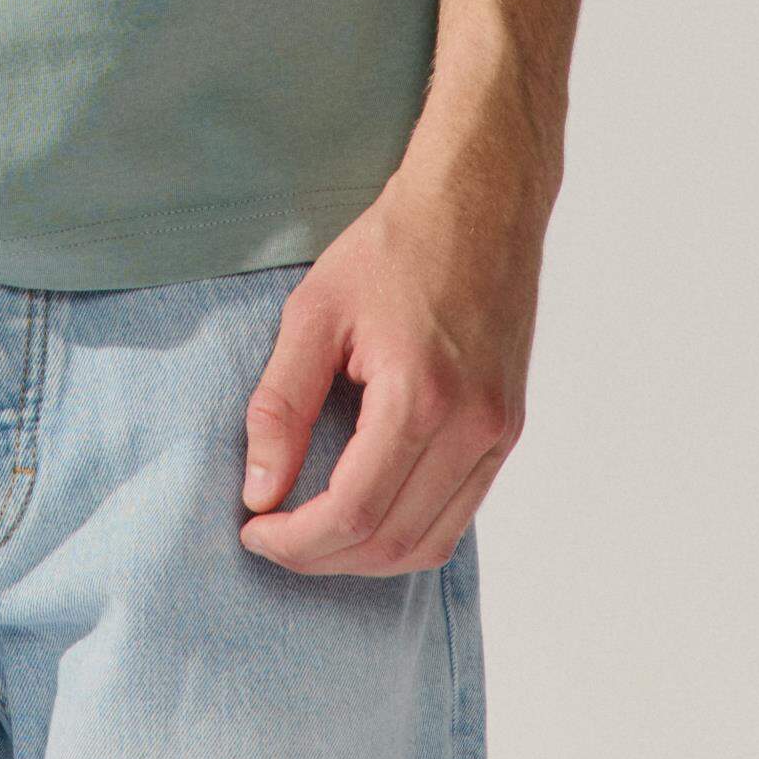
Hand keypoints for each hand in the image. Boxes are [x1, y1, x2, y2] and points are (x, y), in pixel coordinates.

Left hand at [236, 116, 549, 577]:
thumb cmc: (393, 247)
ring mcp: (498, 433)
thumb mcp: (314, 313)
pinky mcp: (507, 430)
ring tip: (311, 531)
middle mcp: (473, 427)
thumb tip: (258, 489)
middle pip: (392, 541)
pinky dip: (406, 530)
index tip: (251, 529)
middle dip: (322, 556)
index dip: (295, 540)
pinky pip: (459, 513)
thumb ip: (281, 405)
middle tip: (271, 535)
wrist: (480, 203)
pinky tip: (362, 508)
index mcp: (422, 397)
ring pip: (431, 541)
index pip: (354, 512)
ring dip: (365, 555)